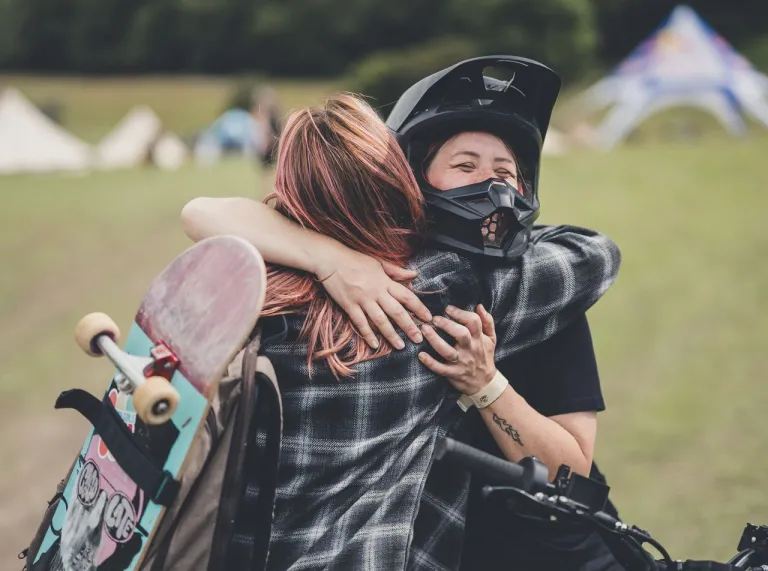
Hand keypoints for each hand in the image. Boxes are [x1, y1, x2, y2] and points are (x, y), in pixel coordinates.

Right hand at [315, 244, 431, 349]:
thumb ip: (396, 271)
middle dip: (409, 326)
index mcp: (385, 281)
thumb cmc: (355, 259)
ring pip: (380, 320)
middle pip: (396, 312)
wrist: (331, 260)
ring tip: (400, 346)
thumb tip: (414, 274)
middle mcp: (376, 292)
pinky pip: (360, 322)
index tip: (428, 318)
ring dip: (391, 334)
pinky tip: (374, 344)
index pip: (407, 296)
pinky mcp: (349, 305)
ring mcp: (362, 300)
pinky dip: (368, 334)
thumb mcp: (378, 262)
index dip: (419, 308)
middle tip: (419, 338)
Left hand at [418, 304, 496, 394]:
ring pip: (448, 351)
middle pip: (461, 334)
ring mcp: (461, 362)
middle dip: (447, 325)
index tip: (448, 309)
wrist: (484, 383)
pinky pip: (441, 369)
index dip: (461, 313)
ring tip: (425, 330)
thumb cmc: (484, 356)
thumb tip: (479, 306)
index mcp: (478, 338)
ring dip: (435, 340)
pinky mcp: (453, 373)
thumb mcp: (491, 339)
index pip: (473, 322)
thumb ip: (487, 321)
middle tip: (434, 318)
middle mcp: (470, 349)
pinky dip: (431, 363)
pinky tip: (421, 355)